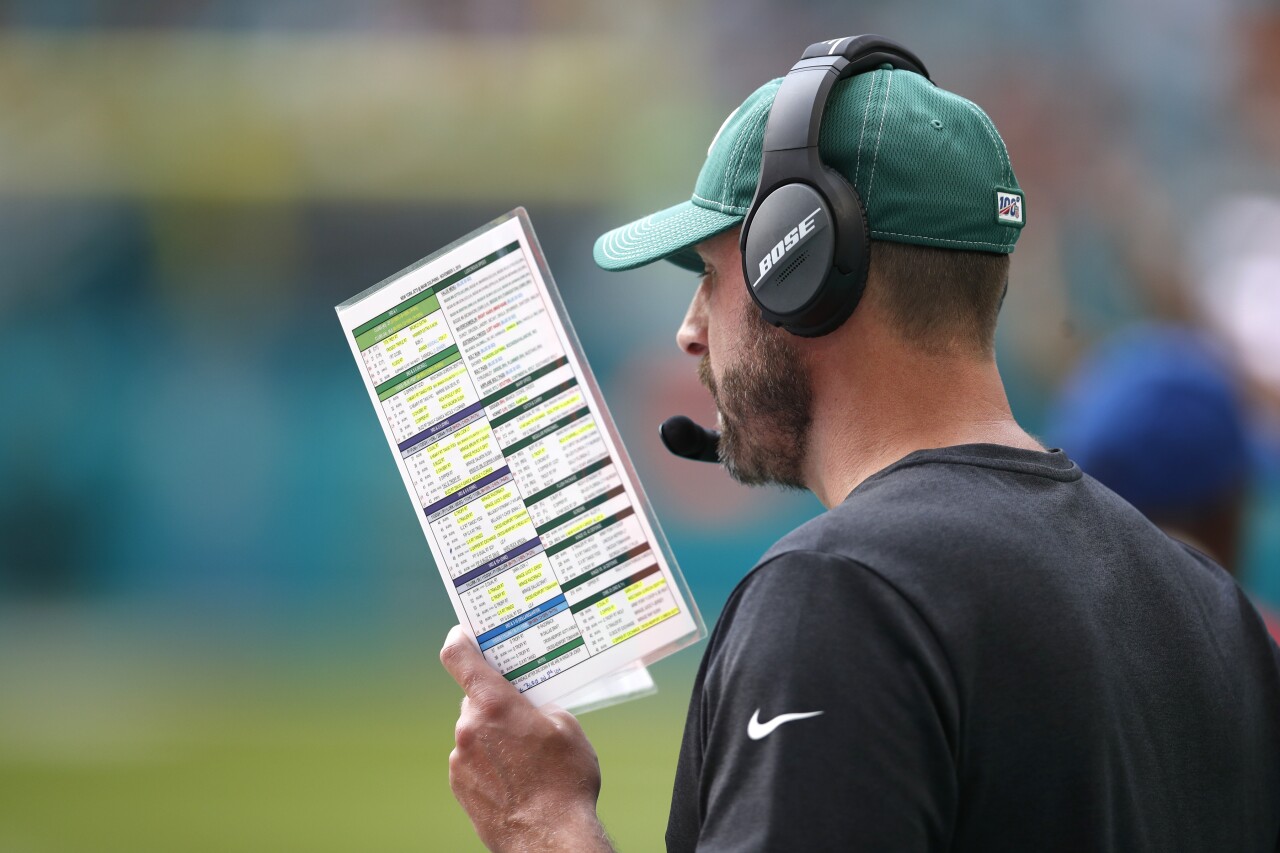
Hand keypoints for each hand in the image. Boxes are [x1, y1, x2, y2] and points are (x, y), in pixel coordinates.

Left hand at [439, 625, 612, 852]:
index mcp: (494, 704)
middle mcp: (469, 728)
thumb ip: (543, 706)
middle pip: (476, 700)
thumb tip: (532, 706)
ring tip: (527, 757)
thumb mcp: (568, 728)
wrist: (548, 839)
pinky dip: (489, 761)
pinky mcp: (459, 785)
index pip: (459, 657)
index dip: (459, 640)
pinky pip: (472, 759)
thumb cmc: (564, 782)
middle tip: (525, 714)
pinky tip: (516, 777)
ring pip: (475, 731)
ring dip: (494, 736)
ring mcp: (459, 759)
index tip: (463, 633)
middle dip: (498, 702)